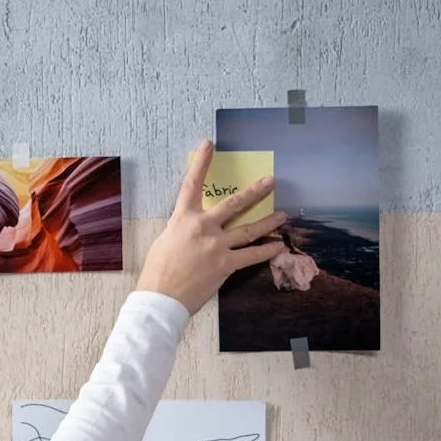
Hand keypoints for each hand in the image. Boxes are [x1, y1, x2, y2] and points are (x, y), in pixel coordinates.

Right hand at [136, 139, 286, 313]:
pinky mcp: (226, 264)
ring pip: (249, 229)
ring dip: (268, 221)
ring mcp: (216, 245)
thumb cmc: (158, 269)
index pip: (192, 184)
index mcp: (182, 218)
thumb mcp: (166, 239)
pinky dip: (267, 250)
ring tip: (283, 215)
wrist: (161, 296)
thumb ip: (184, 228)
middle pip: (233, 204)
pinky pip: (252, 255)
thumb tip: (197, 227)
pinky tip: (278, 246)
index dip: (200, 162)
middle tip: (270, 181)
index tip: (209, 145)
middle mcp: (202, 227)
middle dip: (254, 191)